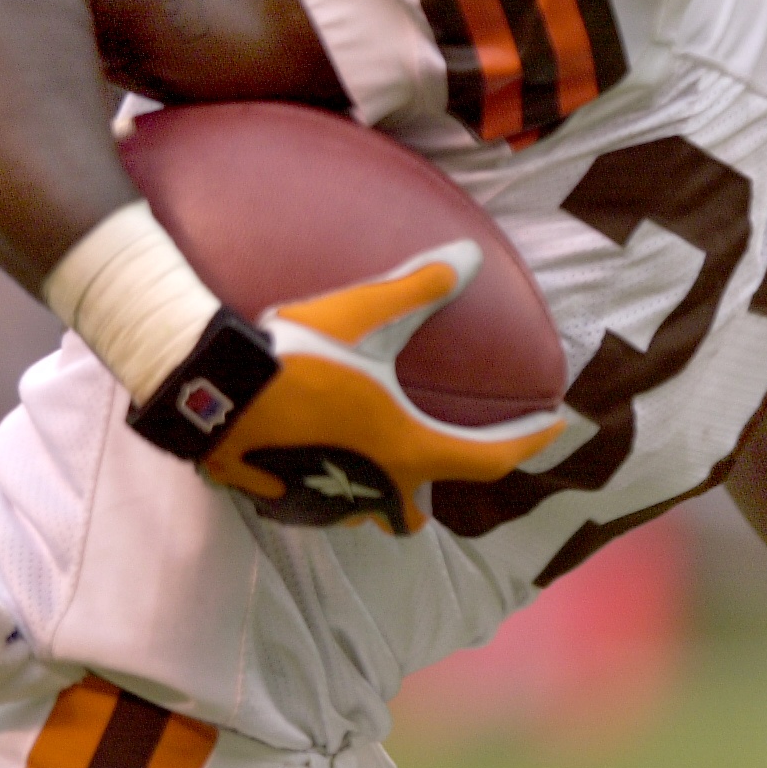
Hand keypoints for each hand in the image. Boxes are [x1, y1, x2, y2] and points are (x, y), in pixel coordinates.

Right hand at [197, 240, 563, 534]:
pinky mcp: (284, 501)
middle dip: (436, 484)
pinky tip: (322, 451)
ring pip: (371, 511)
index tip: (554, 425)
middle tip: (445, 449)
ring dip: (383, 488)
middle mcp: (375, 489)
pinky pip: (324, 504)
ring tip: (381, 449)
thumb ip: (421, 286)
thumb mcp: (365, 313)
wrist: (211, 387)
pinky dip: (336, 486)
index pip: (489, 458)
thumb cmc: (296, 354)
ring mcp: (326, 504)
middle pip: (423, 506)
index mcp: (407, 448)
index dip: (529, 442)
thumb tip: (472, 256)